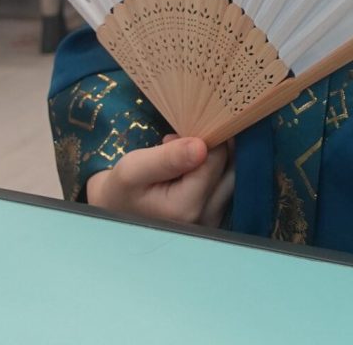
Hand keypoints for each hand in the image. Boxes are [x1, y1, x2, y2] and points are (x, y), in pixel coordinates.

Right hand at [86, 136, 234, 226]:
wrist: (118, 210)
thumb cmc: (123, 188)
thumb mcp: (134, 168)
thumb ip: (168, 158)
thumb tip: (202, 147)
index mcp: (185, 208)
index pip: (215, 160)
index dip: (206, 137)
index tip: (183, 132)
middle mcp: (206, 218)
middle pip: (231, 168)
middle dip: (215, 146)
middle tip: (188, 137)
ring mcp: (214, 220)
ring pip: (233, 176)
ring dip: (217, 157)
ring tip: (187, 151)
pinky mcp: (216, 216)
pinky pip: (228, 185)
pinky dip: (216, 169)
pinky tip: (193, 164)